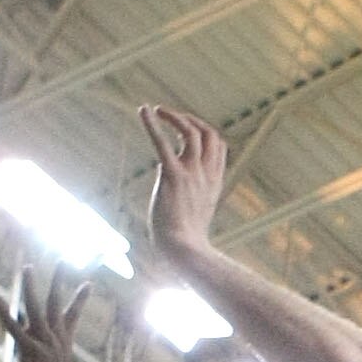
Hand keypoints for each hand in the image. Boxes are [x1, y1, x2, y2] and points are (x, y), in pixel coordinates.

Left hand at [1, 268, 88, 361]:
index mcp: (64, 344)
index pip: (73, 315)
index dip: (79, 299)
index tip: (88, 283)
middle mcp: (55, 338)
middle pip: (56, 303)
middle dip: (59, 280)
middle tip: (62, 260)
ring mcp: (43, 343)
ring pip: (36, 308)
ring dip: (31, 287)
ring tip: (27, 268)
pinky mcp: (30, 351)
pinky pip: (14, 328)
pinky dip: (4, 313)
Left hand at [138, 104, 228, 256]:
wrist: (184, 251)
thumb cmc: (186, 240)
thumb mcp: (197, 213)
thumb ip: (191, 197)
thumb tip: (174, 188)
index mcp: (213, 182)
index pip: (218, 146)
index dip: (204, 132)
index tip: (186, 130)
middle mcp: (205, 174)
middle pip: (208, 134)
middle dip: (191, 120)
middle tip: (171, 116)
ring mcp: (191, 174)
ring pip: (191, 133)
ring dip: (175, 117)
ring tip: (157, 110)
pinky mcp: (172, 176)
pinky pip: (162, 143)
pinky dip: (152, 124)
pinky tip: (143, 110)